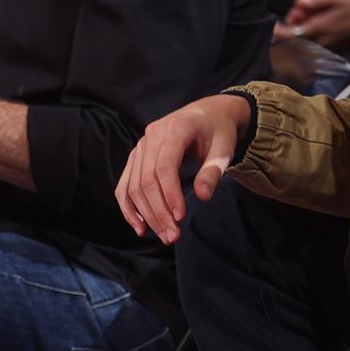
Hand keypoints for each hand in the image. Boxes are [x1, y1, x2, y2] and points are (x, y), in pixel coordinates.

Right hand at [115, 92, 252, 243]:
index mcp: (175, 129)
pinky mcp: (136, 157)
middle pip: (146, 180)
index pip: (164, 167)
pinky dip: (129, 207)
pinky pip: (125, 185)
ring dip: (146, 215)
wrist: (208, 113)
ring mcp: (140, 146)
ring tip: (164, 236)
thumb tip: (203, 197)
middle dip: (158, 212)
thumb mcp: (224, 147)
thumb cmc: (219, 130)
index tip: (181, 217)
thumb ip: (213, 170)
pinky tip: (141, 227)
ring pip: (134, 186)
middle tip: (173, 237)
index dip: (170, 195)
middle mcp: (151, 136)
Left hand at [283, 0, 349, 47]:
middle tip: (299, 9)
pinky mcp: (337, 47)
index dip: (278, 31)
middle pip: (298, 38)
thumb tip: (298, 2)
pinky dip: (313, 32)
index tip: (271, 25)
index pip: (291, 34)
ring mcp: (330, 46)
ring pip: (308, 39)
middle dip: (293, 23)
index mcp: (320, 28)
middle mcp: (322, 41)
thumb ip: (316, 0)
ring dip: (303, 26)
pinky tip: (318, 20)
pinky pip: (318, 42)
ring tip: (308, 11)